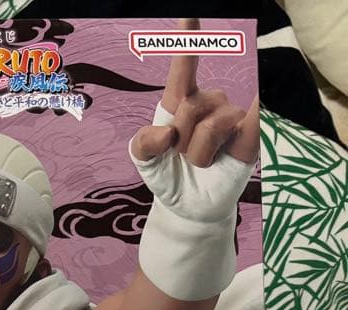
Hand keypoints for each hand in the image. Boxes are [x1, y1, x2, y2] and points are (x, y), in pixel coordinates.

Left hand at [130, 18, 258, 221]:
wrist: (187, 205)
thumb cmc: (167, 174)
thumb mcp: (143, 159)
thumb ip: (143, 143)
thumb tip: (168, 134)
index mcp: (179, 102)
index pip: (184, 67)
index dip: (188, 42)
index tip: (189, 17)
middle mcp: (209, 103)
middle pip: (189, 107)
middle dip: (179, 140)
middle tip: (182, 157)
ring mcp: (231, 118)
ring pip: (211, 126)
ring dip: (198, 154)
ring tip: (201, 163)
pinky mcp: (250, 136)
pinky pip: (252, 120)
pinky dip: (250, 119)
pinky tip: (249, 120)